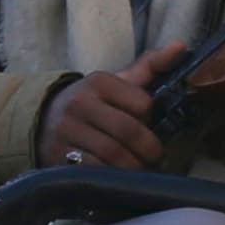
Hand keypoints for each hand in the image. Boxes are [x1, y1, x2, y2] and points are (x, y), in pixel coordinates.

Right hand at [37, 44, 186, 170]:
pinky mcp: (57, 155)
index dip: (150, 119)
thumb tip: (181, 47)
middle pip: (129, 131)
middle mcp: (80, 103)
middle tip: (153, 158)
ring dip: (133, 167)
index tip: (148, 125)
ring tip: (138, 169)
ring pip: (113, 154)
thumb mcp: (116, 83)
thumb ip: (149, 66)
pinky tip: (117, 177)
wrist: (43, 119)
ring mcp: (66, 130)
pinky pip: (95, 171)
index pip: (142, 103)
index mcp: (99, 82)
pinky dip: (112, 177)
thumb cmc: (92, 103)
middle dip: (148, 150)